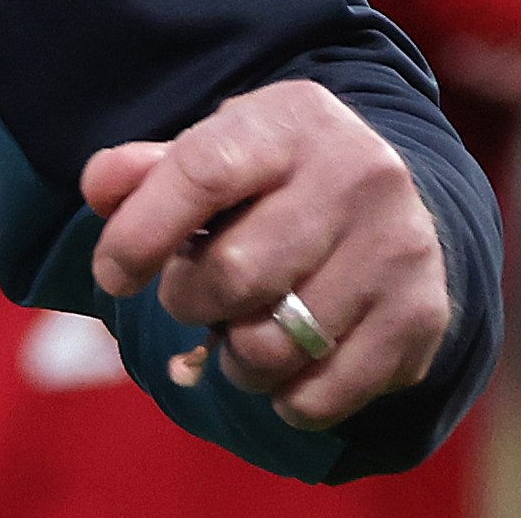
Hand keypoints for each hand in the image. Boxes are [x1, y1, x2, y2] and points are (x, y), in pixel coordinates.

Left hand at [81, 80, 449, 430]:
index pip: (200, 173)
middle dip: (189, 300)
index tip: (111, 275)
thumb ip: (148, 170)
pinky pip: (321, 395)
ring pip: (273, 346)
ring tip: (240, 332)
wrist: (396, 199)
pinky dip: (285, 399)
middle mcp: (357, 175)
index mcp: (292, 120)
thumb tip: (99, 189)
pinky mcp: (421, 317)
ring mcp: (397, 248)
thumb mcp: (217, 149)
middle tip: (193, 296)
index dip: (139, 234)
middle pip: (234, 273)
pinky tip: (287, 368)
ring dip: (234, 359)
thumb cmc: (274, 180)